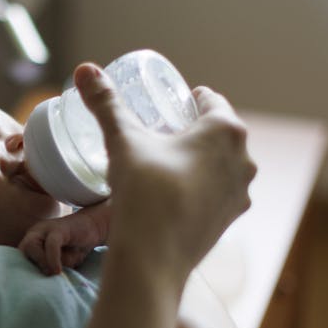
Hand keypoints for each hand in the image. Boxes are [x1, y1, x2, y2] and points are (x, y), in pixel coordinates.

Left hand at [18, 203, 109, 274]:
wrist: (94, 227)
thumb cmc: (75, 248)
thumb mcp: (61, 263)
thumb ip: (50, 269)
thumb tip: (43, 280)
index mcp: (32, 242)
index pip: (18, 257)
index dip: (23, 272)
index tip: (32, 286)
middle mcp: (35, 234)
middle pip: (21, 251)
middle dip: (29, 267)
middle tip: (45, 277)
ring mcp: (45, 229)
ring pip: (31, 246)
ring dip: (41, 263)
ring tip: (55, 273)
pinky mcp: (59, 228)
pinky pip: (51, 244)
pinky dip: (52, 258)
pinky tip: (58, 269)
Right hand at [74, 65, 254, 278]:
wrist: (153, 257)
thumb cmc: (144, 191)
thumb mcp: (122, 140)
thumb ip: (106, 104)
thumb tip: (83, 69)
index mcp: (226, 130)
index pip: (210, 100)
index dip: (187, 100)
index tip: (168, 107)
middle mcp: (244, 159)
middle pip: (218, 133)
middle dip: (193, 131)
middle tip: (161, 135)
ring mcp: (240, 194)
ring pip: (219, 165)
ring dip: (199, 161)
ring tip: (165, 166)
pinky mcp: (230, 221)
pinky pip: (216, 193)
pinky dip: (199, 189)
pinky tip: (173, 195)